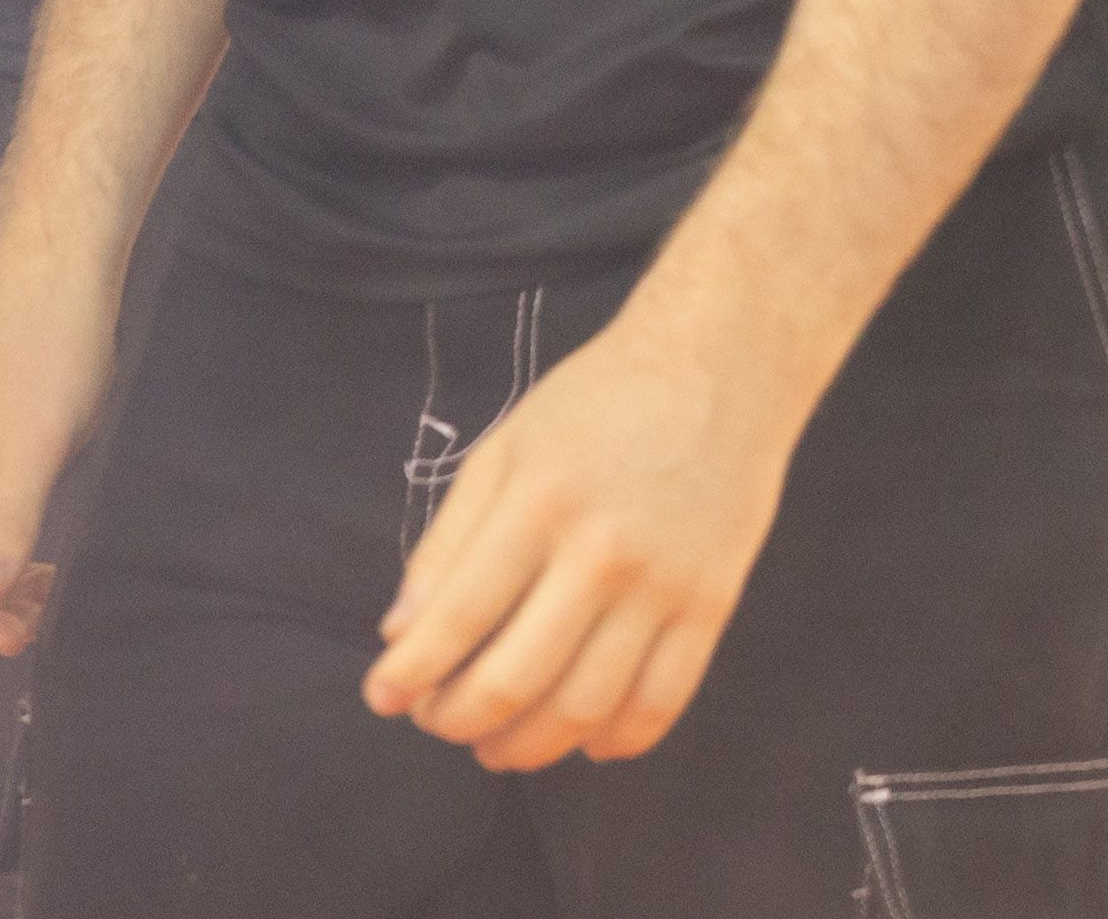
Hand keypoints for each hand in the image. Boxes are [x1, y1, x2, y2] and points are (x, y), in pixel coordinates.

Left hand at [363, 300, 809, 769]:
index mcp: (541, 501)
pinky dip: (614, 740)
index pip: (459, 618)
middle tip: (438, 720)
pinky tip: (584, 737)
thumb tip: (399, 635)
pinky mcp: (714, 602)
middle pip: (514, 680)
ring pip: (584, 707)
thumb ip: (448, 542)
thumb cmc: (602, 400)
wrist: (724, 362)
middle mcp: (604, 549)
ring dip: (526, 747)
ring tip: (497, 743)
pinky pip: (661, 701)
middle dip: (456, 720)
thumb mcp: (504, 447)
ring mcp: (666, 582)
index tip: (383, 698)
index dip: (409, 674)